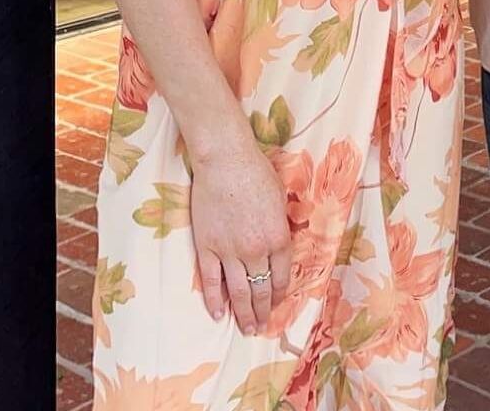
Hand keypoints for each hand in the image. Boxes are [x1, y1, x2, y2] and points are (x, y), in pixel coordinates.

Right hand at [190, 129, 292, 333]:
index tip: (276, 305)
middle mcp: (256, 251)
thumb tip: (278, 244)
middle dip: (262, 311)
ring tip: (246, 329)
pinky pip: (211, 282)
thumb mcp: (280, 199)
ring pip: (239, 292)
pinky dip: (215, 301)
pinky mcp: (207, 248)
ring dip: (243, 313)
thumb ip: (279, 227)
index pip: (281, 277)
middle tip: (261, 328)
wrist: (226, 160)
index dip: (279, 295)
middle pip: (261, 290)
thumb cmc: (256, 172)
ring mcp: (230, 252)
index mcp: (278, 238)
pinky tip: (219, 315)